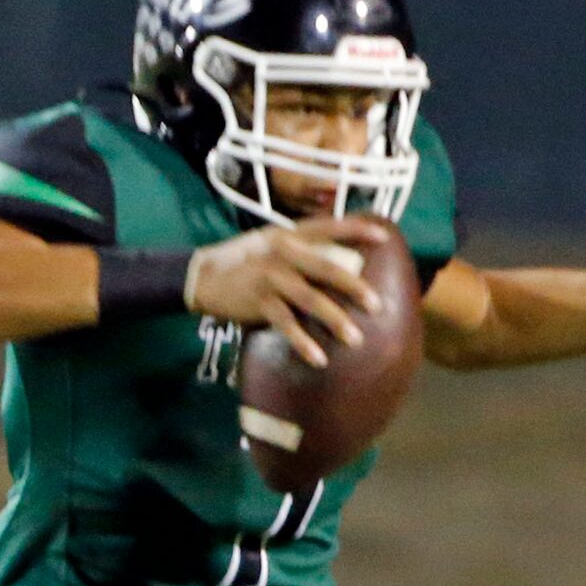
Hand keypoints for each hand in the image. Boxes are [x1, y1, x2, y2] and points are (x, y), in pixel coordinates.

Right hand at [185, 216, 387, 366]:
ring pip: (311, 299)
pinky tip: (318, 358)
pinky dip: (303, 343)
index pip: (329, 226)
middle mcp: (283, 252)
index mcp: (288, 234)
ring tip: (355, 339)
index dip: (356, 230)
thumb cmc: (239, 261)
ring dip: (336, 320)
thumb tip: (334, 261)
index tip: (383, 236)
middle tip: (377, 305)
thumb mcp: (268, 243)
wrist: (201, 276)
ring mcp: (271, 276)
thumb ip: (298, 248)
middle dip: (355, 287)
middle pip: (328, 268)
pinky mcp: (259, 301)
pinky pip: (287, 324)